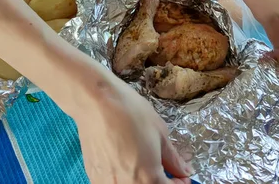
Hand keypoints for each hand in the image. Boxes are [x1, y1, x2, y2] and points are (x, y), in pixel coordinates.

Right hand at [74, 78, 192, 183]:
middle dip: (162, 183)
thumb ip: (173, 159)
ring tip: (143, 164)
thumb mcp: (160, 133)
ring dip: (141, 181)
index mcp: (148, 179)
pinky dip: (124, 179)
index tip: (181, 175)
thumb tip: (184, 171)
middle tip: (165, 171)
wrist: (95, 102)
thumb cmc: (129, 113)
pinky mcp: (94, 177)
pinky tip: (125, 162)